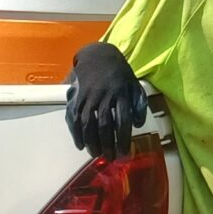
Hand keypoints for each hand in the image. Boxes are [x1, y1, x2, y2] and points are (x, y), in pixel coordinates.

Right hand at [65, 41, 146, 159]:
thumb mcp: (135, 86)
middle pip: (104, 125)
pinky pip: (73, 118)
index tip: (124, 152)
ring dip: (91, 141)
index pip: (123, 120)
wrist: (98, 56)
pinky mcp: (76, 97)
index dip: (122, 138)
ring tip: (96, 154)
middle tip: (110, 157)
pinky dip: (76, 133)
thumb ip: (139, 105)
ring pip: (87, 123)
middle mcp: (104, 96)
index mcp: (121, 93)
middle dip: (107, 144)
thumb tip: (138, 125)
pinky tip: (80, 144)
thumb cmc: (120, 74)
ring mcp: (88, 96)